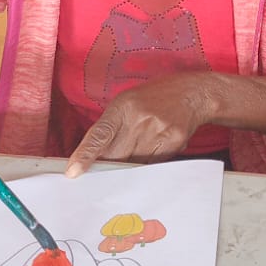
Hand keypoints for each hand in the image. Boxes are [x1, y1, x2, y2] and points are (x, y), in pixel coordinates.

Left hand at [65, 77, 211, 175]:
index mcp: (123, 105)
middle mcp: (139, 118)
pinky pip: (152, 165)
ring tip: (137, 155)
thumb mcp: (128, 102)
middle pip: (116, 156)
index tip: (73, 172)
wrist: (192, 93)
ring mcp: (158, 130)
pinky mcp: (173, 142)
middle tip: (105, 172)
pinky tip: (152, 152)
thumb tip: (94, 157)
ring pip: (134, 165)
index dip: (85, 155)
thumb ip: (112, 126)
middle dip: (109, 165)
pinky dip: (147, 166)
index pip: (100, 135)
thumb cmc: (155, 97)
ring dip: (129, 167)